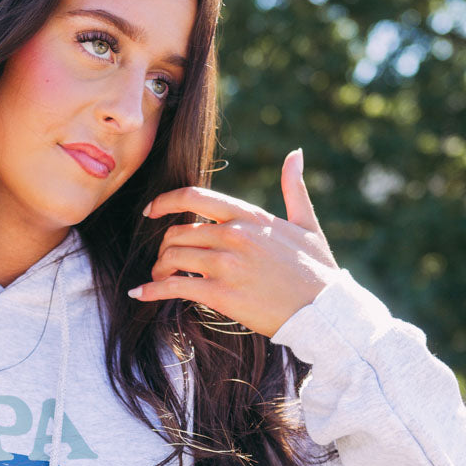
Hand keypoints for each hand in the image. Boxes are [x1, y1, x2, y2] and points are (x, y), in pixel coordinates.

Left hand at [130, 149, 341, 337]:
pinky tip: (140, 294)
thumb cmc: (317, 270)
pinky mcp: (221, 294)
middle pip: (177, 232)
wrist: (325, 310)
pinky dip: (151, 290)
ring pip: (172, 257)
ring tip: (159, 278)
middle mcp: (234, 234)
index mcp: (249, 215)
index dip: (165, 201)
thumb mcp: (306, 223)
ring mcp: (226, 264)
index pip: (195, 196)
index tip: (150, 211)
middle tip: (164, 261)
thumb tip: (295, 154)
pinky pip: (173, 287)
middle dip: (164, 247)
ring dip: (159, 269)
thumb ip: (294, 188)